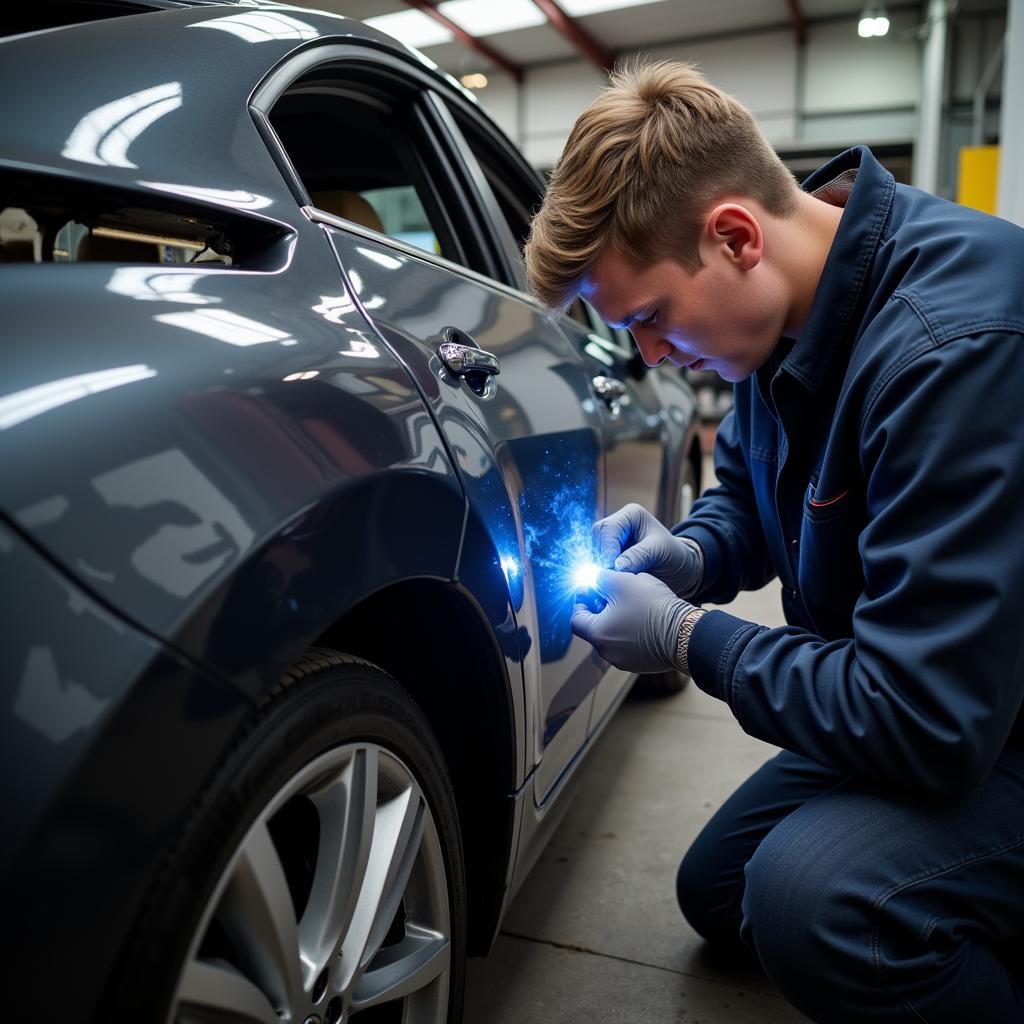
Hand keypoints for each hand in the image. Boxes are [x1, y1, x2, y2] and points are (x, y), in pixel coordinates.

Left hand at [571, 568, 694, 673]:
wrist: (686, 633)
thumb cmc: (653, 607)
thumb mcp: (622, 581)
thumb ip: (601, 578)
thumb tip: (593, 578)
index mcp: (597, 635)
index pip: (576, 618)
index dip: (581, 600)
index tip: (590, 589)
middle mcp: (607, 653)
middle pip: (595, 627)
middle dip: (601, 608)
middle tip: (613, 592)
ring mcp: (625, 661)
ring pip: (614, 636)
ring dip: (618, 619)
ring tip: (632, 602)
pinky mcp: (642, 664)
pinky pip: (630, 645)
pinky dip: (632, 631)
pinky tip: (645, 617)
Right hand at [593, 503, 701, 595]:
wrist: (678, 569)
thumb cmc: (673, 555)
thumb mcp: (660, 552)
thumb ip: (639, 556)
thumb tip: (617, 566)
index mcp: (631, 514)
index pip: (609, 528)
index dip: (608, 548)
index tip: (612, 567)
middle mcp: (619, 523)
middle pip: (597, 536)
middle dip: (602, 556)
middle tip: (610, 574)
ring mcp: (613, 538)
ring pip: (594, 548)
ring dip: (600, 564)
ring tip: (613, 578)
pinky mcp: (610, 553)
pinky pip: (597, 560)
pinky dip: (602, 570)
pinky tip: (611, 579)